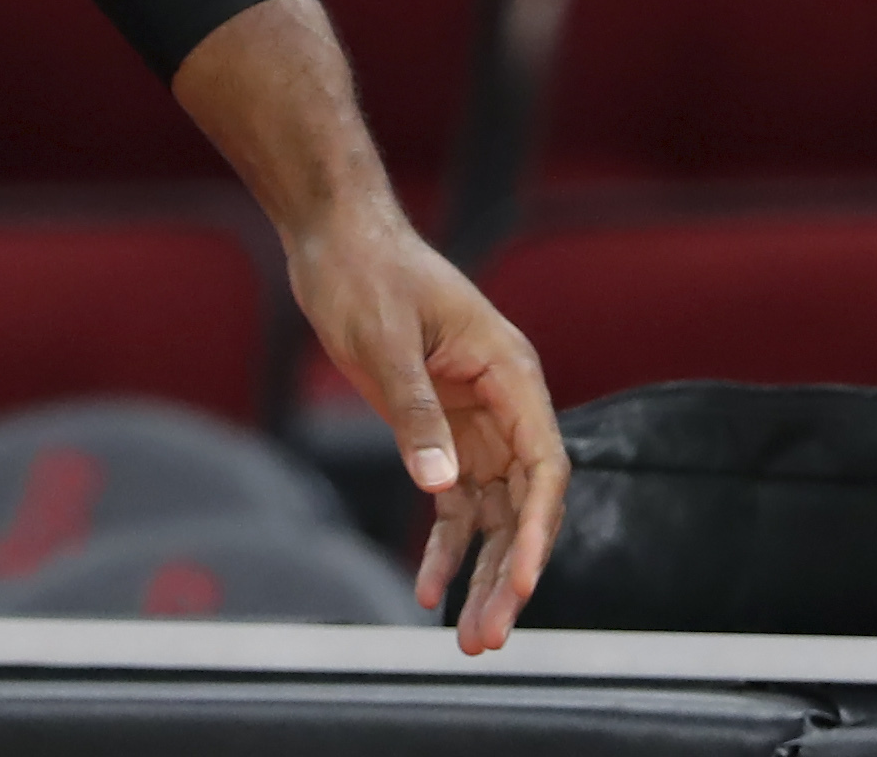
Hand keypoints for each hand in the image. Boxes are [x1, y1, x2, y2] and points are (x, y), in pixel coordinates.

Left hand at [285, 200, 568, 652]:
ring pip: (491, 513)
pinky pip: (453, 501)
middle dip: (508, 573)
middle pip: (522, 505)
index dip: (536, 530)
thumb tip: (440, 487)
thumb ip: (414, 412)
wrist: (332, 237)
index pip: (543, 468)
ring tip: (467, 640)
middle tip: (489, 637)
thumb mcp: (383, 340)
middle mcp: (505, 403)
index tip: (518, 582)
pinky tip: (427, 589)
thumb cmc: (363, 272)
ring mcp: (475, 421)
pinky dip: (443, 545)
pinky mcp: (440, 430)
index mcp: (511, 374)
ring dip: (479, 574)